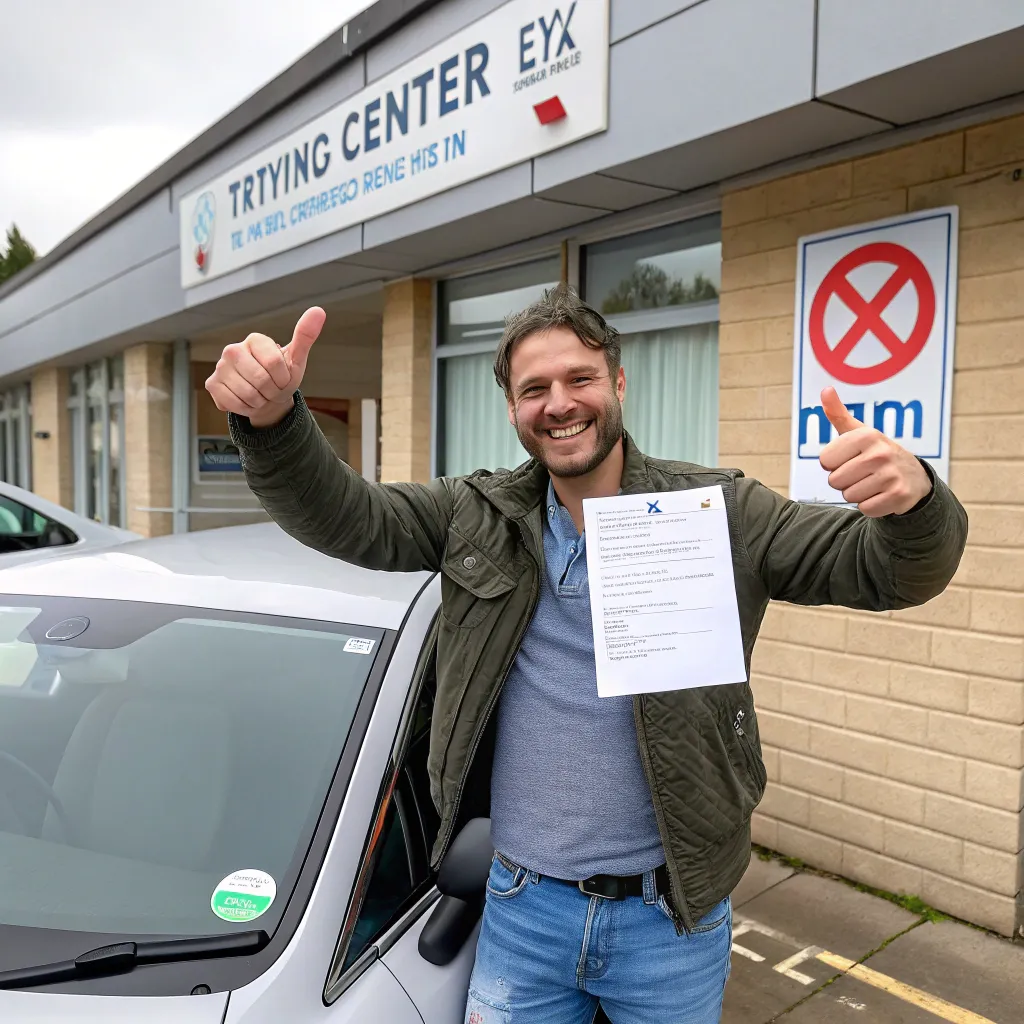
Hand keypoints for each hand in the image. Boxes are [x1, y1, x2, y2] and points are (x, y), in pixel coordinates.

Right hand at [206, 307, 325, 426]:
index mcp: (254, 340)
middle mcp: (233, 349)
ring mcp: (220, 366)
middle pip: (261, 380)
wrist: (266, 398)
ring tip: (260, 394)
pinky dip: (245, 408)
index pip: (274, 363)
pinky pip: (234, 403)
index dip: (283, 377)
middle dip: (272, 391)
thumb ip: (305, 336)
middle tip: (271, 388)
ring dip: (260, 401)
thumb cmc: (281, 376)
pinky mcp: (212, 384)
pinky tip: (247, 400)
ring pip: (248, 394)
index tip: (282, 377)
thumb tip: (318, 310)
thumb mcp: (296, 359)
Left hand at [818, 387, 931, 516]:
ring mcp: (891, 475)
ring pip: (849, 496)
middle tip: (863, 474)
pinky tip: (882, 495)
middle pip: (834, 481)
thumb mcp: (858, 432)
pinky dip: (871, 506)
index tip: (850, 459)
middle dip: (845, 481)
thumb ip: (838, 413)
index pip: (825, 460)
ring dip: (857, 494)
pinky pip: (865, 509)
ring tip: (873, 483)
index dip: (834, 464)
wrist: (914, 477)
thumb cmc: (876, 453)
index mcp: (866, 435)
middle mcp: (880, 453)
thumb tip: (825, 390)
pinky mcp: (899, 496)